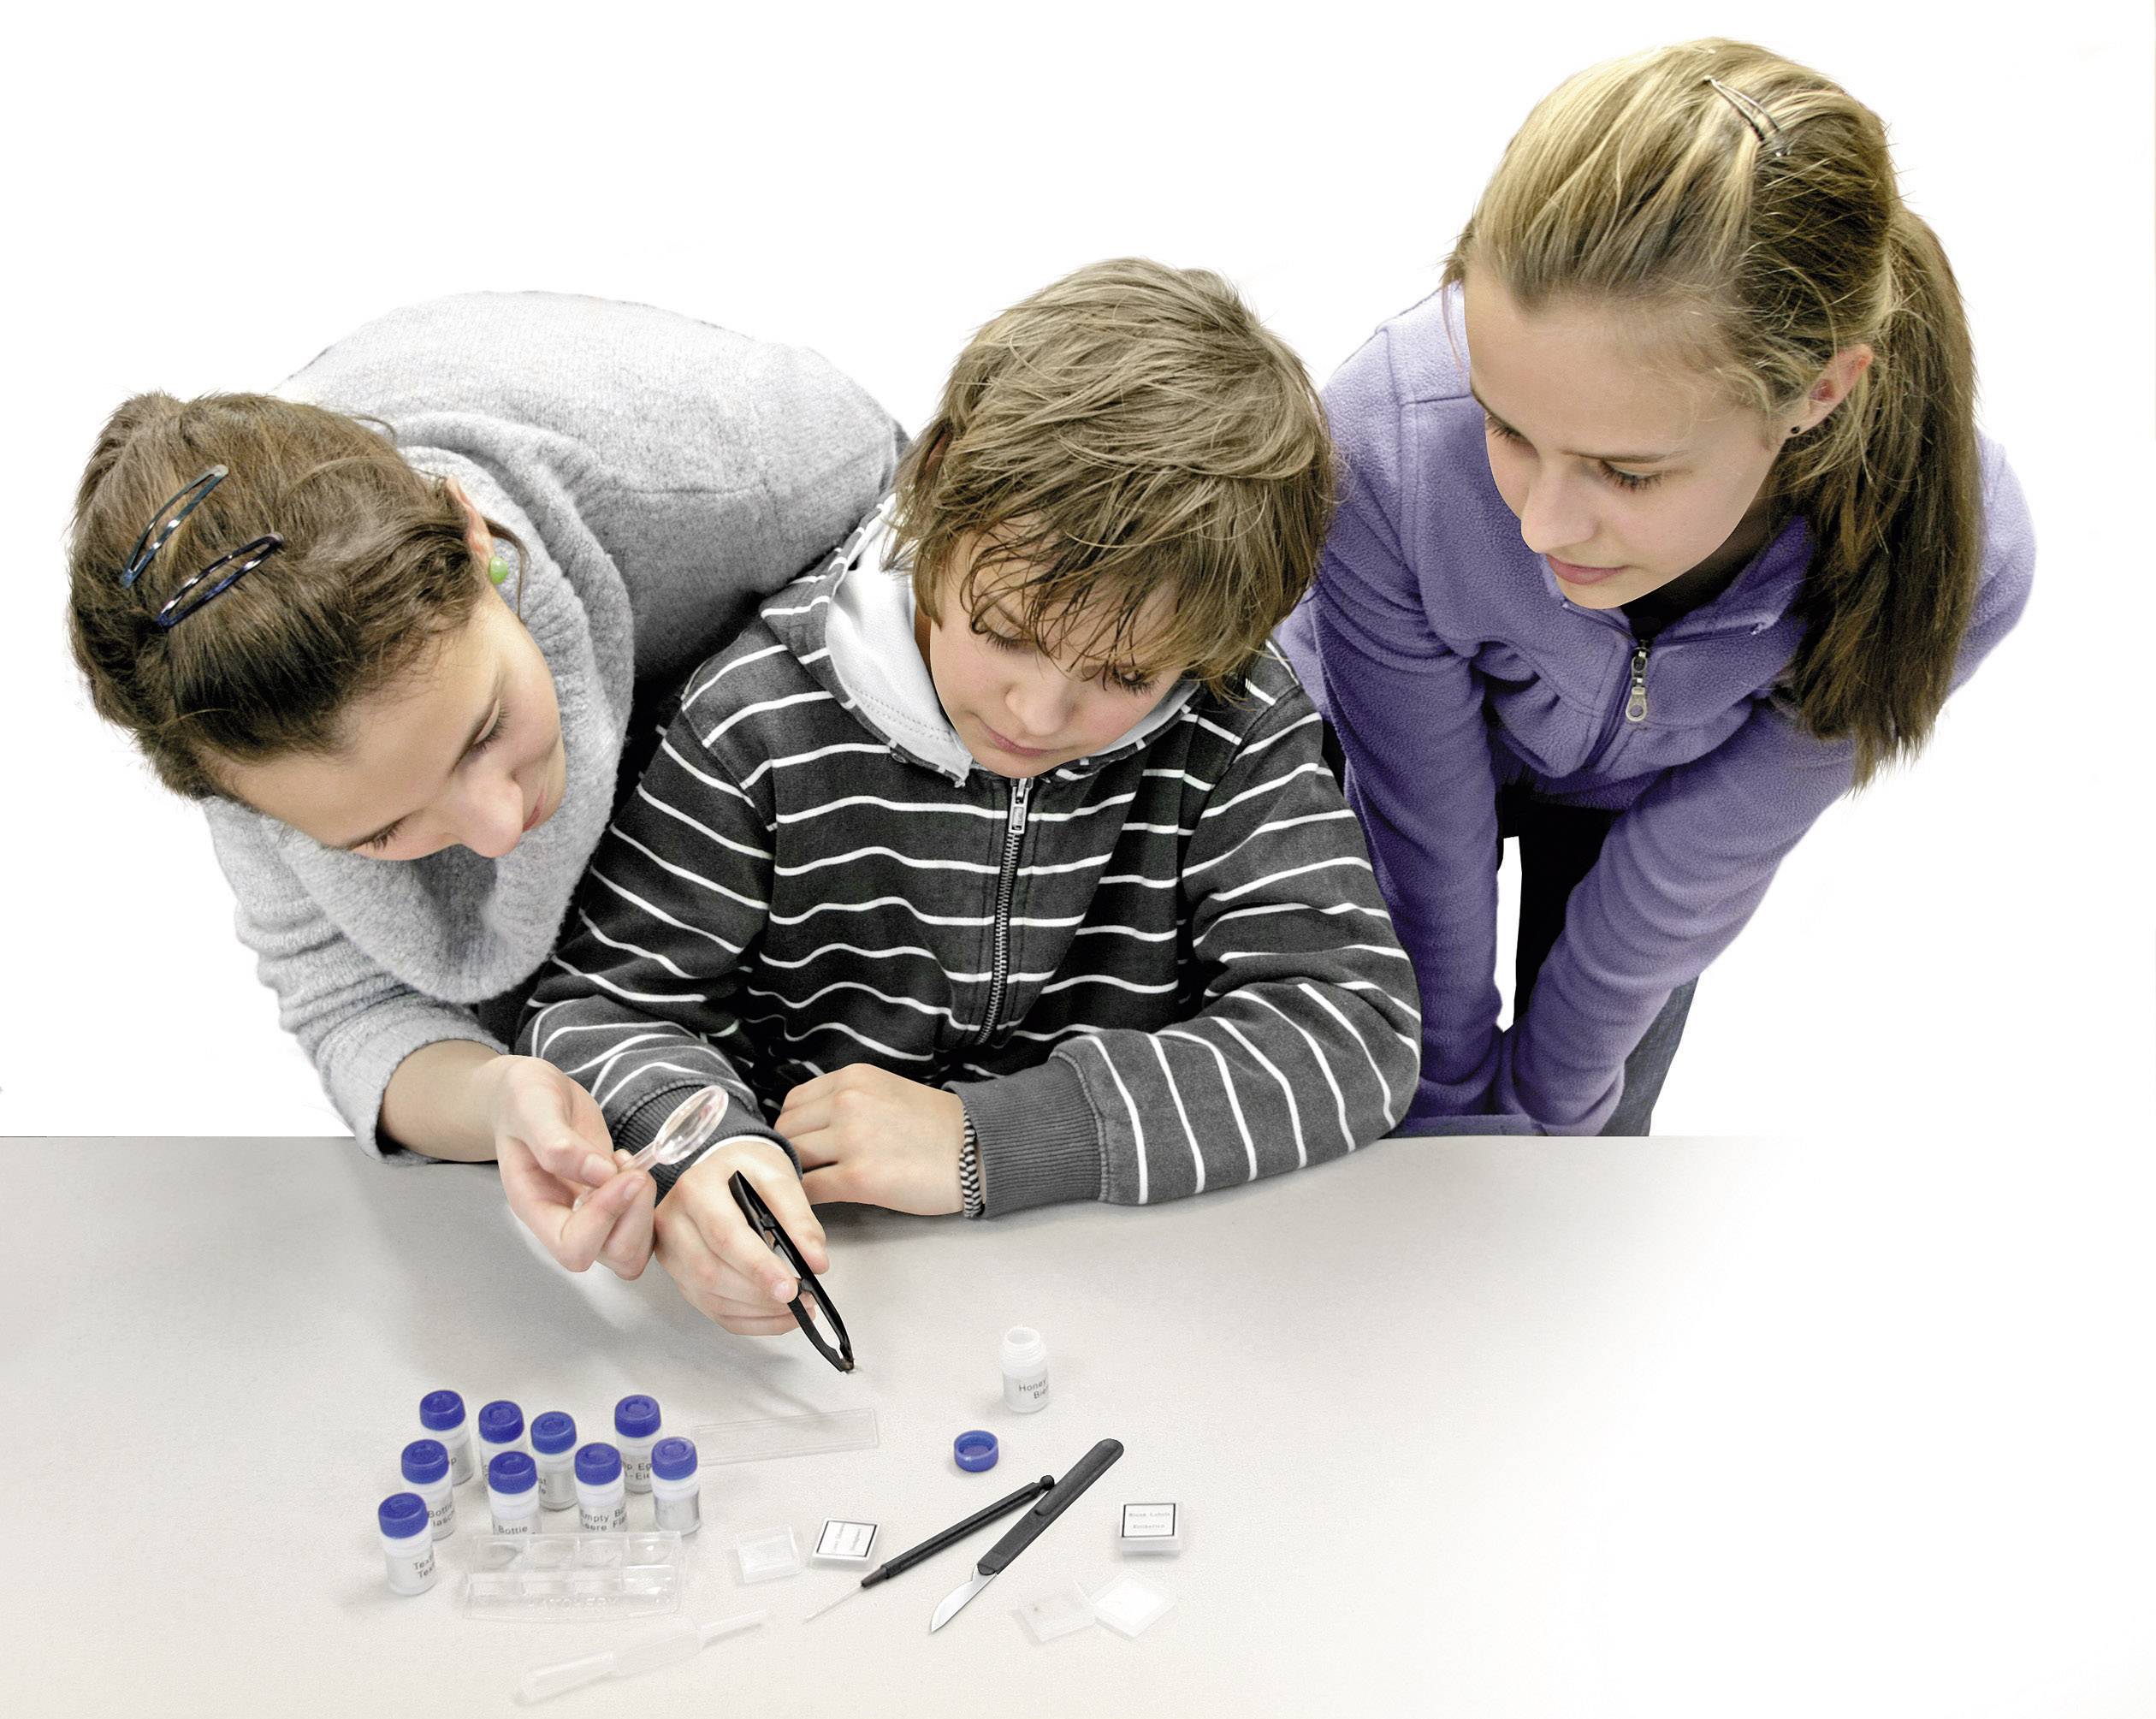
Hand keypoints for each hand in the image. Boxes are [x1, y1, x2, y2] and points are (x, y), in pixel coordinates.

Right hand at [485, 1055, 653, 1277]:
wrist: (532, 1095)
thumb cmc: (523, 1100)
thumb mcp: (530, 1107)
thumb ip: (556, 1142)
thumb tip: (600, 1173)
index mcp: (536, 1207)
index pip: (574, 1247)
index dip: (604, 1218)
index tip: (618, 1170)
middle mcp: (565, 1220)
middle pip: (614, 1256)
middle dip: (635, 1215)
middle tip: (632, 1170)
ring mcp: (592, 1214)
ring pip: (634, 1247)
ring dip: (645, 1209)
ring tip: (629, 1165)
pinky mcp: (614, 1201)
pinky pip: (643, 1224)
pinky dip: (648, 1199)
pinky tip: (630, 1164)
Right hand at [656, 1138, 831, 1333]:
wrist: (724, 1168)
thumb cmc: (749, 1170)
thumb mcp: (779, 1178)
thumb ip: (799, 1219)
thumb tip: (815, 1263)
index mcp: (696, 1188)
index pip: (724, 1235)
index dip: (757, 1267)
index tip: (791, 1288)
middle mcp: (672, 1222)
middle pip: (710, 1272)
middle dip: (759, 1294)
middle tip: (803, 1299)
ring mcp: (670, 1253)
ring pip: (710, 1297)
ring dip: (757, 1311)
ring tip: (798, 1308)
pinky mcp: (679, 1276)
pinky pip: (711, 1309)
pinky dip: (748, 1320)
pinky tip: (777, 1316)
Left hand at [776, 1065, 965, 1215]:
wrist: (975, 1151)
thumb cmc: (935, 1127)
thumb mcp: (885, 1091)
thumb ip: (846, 1101)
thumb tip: (807, 1128)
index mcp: (853, 1079)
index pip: (793, 1104)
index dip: (792, 1129)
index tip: (801, 1146)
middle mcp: (847, 1102)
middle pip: (786, 1131)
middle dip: (789, 1154)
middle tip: (802, 1173)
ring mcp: (851, 1139)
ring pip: (792, 1160)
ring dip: (794, 1178)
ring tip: (806, 1190)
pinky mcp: (858, 1177)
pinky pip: (809, 1190)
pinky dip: (805, 1200)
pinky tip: (816, 1205)